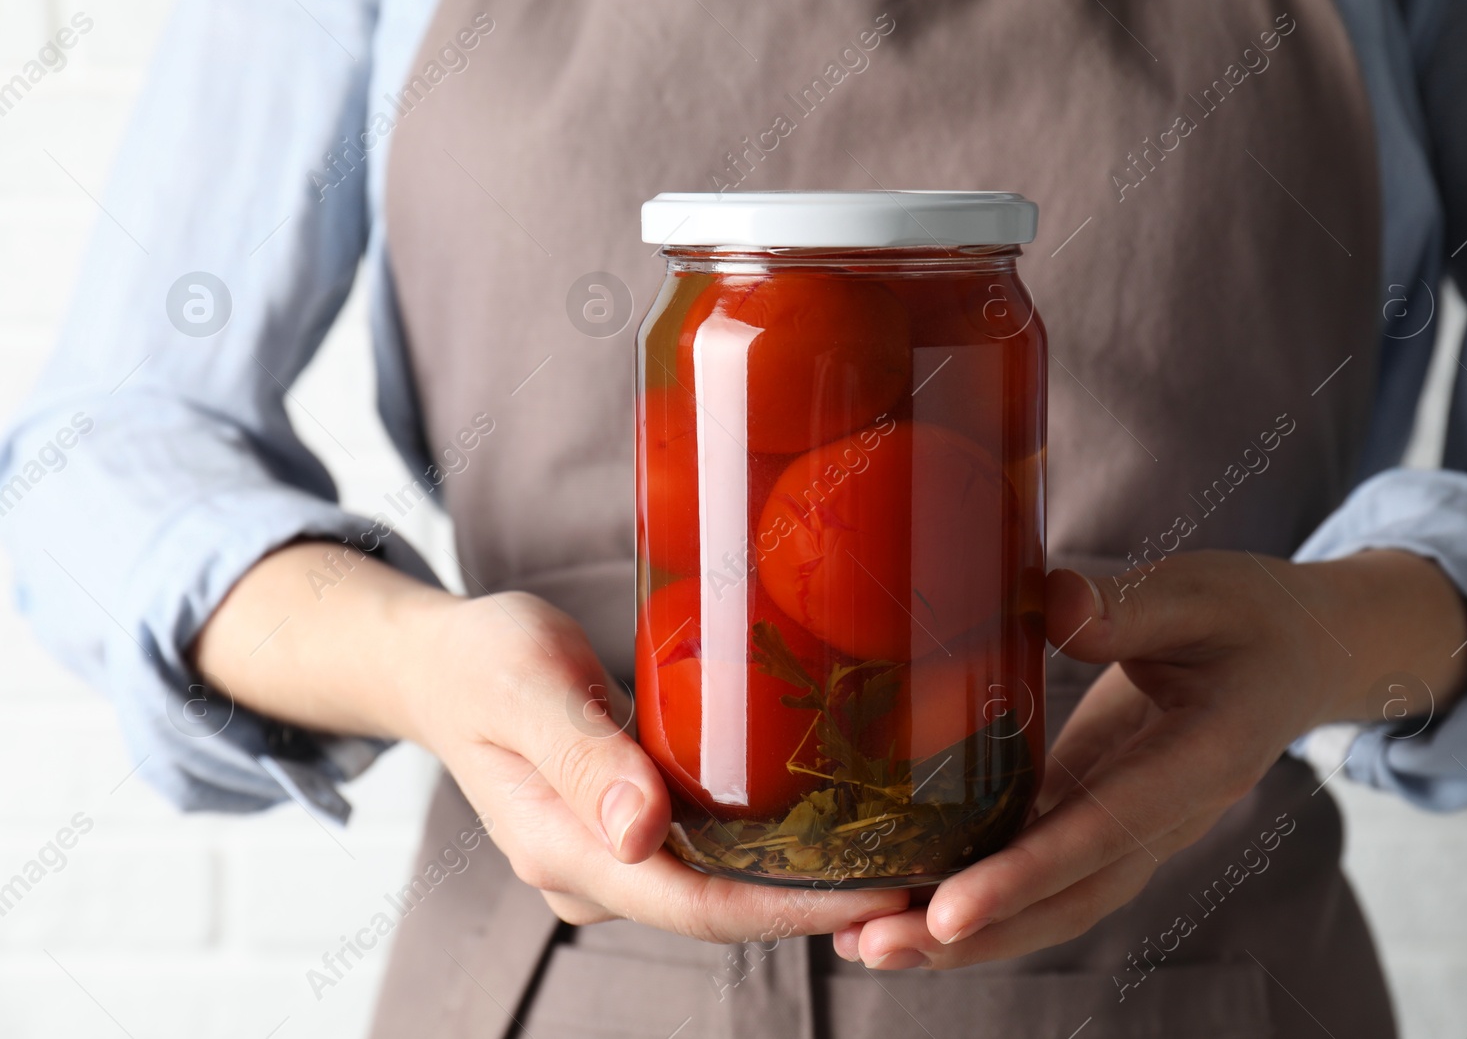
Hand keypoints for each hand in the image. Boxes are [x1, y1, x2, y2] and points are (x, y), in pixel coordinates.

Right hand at [400, 590, 908, 938]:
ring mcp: (611, 855)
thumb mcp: (524, 686)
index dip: (792, 908)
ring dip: (807, 882)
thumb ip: (581, 755)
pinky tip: (838, 824)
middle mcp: (593, 870)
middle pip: (722, 910)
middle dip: (819, 906)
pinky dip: (774, 848)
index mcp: (564, 849)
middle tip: (923, 879)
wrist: (440, 663)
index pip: (696, 903)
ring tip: (902, 857)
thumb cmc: (481, 660)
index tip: (880, 892)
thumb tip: (640, 833)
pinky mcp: (628, 829)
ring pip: (722, 887)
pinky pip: (711, 854)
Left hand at [834, 548, 1466, 969]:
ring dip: (960, 934)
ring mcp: (1131, 829)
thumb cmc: (1250, 616)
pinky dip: (974, 895)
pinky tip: (900, 902)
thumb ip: (1133, 605)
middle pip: (1066, 899)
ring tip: (864, 944)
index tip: (949, 911)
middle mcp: (1164, 819)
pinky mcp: (1098, 816)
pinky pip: (1039, 872)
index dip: (1024, 874)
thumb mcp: (1202, 594)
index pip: (1103, 831)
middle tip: (873, 945)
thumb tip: (1053, 606)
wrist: (1296, 655)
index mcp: (1196, 764)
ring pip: (1049, 904)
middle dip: (970, 932)